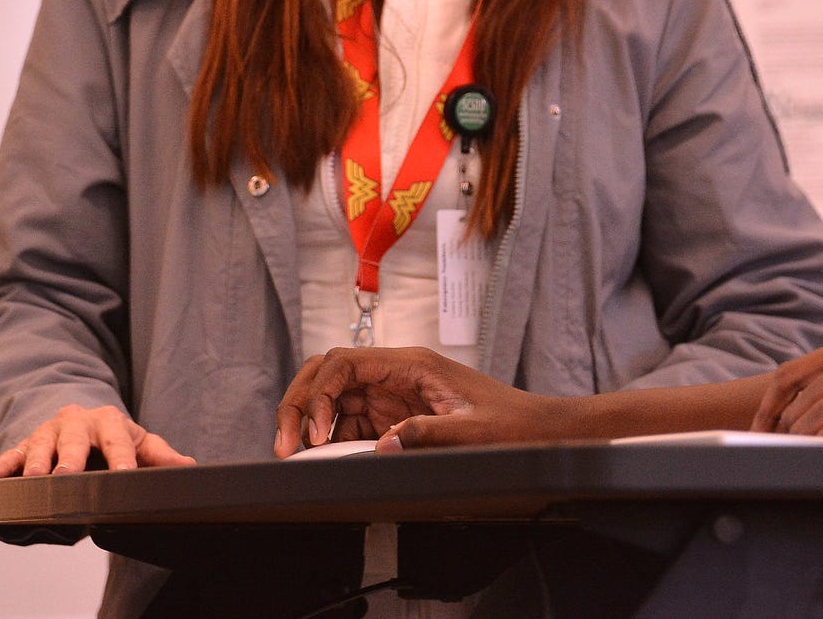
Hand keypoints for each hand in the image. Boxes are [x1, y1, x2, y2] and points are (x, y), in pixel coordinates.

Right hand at [0, 404, 195, 477]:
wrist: (81, 420)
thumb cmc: (114, 438)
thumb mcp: (139, 443)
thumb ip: (161, 457)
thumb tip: (191, 469)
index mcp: (109, 422)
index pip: (118, 442)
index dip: (121, 459)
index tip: (124, 476)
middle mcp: (77, 423)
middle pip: (74, 440)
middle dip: (71, 458)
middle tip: (67, 475)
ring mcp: (50, 432)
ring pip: (41, 446)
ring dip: (34, 463)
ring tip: (30, 480)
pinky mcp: (27, 444)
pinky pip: (13, 453)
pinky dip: (3, 464)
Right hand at [274, 346, 554, 456]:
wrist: (537, 431)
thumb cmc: (512, 425)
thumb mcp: (472, 431)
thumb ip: (428, 434)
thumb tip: (383, 444)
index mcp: (411, 365)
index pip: (345, 363)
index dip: (320, 395)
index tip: (316, 434)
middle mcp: (396, 374)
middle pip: (328, 374)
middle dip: (300, 403)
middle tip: (285, 444)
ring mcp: (394, 395)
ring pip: (334, 398)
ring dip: (311, 423)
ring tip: (295, 455)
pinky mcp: (397, 417)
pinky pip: (351, 422)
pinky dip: (331, 439)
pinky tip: (323, 459)